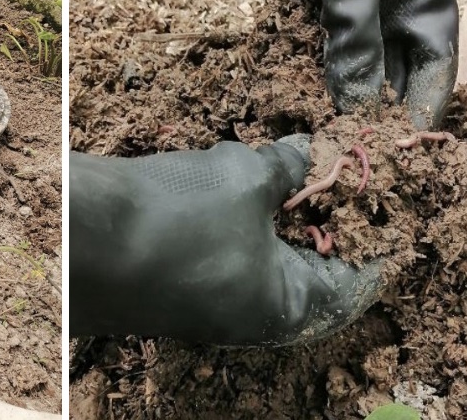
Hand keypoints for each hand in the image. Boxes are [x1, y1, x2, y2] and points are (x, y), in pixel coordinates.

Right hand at [70, 136, 382, 345]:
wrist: (79, 234)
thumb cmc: (175, 217)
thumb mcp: (245, 178)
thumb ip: (286, 166)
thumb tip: (305, 152)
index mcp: (287, 305)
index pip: (356, 279)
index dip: (376, 235)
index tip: (387, 200)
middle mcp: (252, 314)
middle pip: (308, 266)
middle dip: (321, 214)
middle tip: (333, 171)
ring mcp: (212, 303)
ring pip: (262, 255)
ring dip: (275, 211)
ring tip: (285, 166)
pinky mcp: (179, 283)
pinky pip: (226, 252)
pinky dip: (239, 217)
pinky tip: (231, 178)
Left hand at [214, 0, 458, 128]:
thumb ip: (357, 48)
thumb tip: (359, 110)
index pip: (437, 59)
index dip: (425, 102)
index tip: (408, 141)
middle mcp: (395, 7)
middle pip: (401, 70)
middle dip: (387, 107)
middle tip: (370, 147)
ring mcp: (357, 12)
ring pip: (363, 68)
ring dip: (354, 99)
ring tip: (342, 137)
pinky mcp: (322, 16)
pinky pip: (330, 58)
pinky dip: (326, 82)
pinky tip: (316, 109)